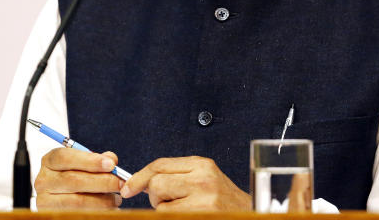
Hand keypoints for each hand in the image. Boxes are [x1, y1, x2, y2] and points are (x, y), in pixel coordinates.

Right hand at [33, 147, 123, 208]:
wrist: (61, 201)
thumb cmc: (74, 178)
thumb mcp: (81, 165)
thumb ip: (96, 160)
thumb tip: (111, 160)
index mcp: (49, 162)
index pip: (65, 157)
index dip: (89, 160)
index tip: (111, 164)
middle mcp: (43, 181)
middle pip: (73, 180)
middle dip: (101, 181)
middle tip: (120, 183)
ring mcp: (45, 201)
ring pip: (77, 201)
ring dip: (102, 201)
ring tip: (117, 199)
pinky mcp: (52, 215)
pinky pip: (79, 214)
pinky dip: (98, 212)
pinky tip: (110, 209)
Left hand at [120, 156, 249, 210]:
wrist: (250, 214)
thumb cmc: (223, 200)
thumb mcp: (204, 178)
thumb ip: (177, 175)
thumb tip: (141, 182)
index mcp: (202, 164)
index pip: (159, 165)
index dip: (139, 177)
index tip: (128, 188)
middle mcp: (203, 178)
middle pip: (156, 183)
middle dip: (154, 196)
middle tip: (167, 203)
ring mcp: (204, 199)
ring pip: (160, 203)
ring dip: (163, 209)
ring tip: (182, 210)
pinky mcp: (202, 214)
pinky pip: (168, 216)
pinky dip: (170, 217)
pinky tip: (188, 215)